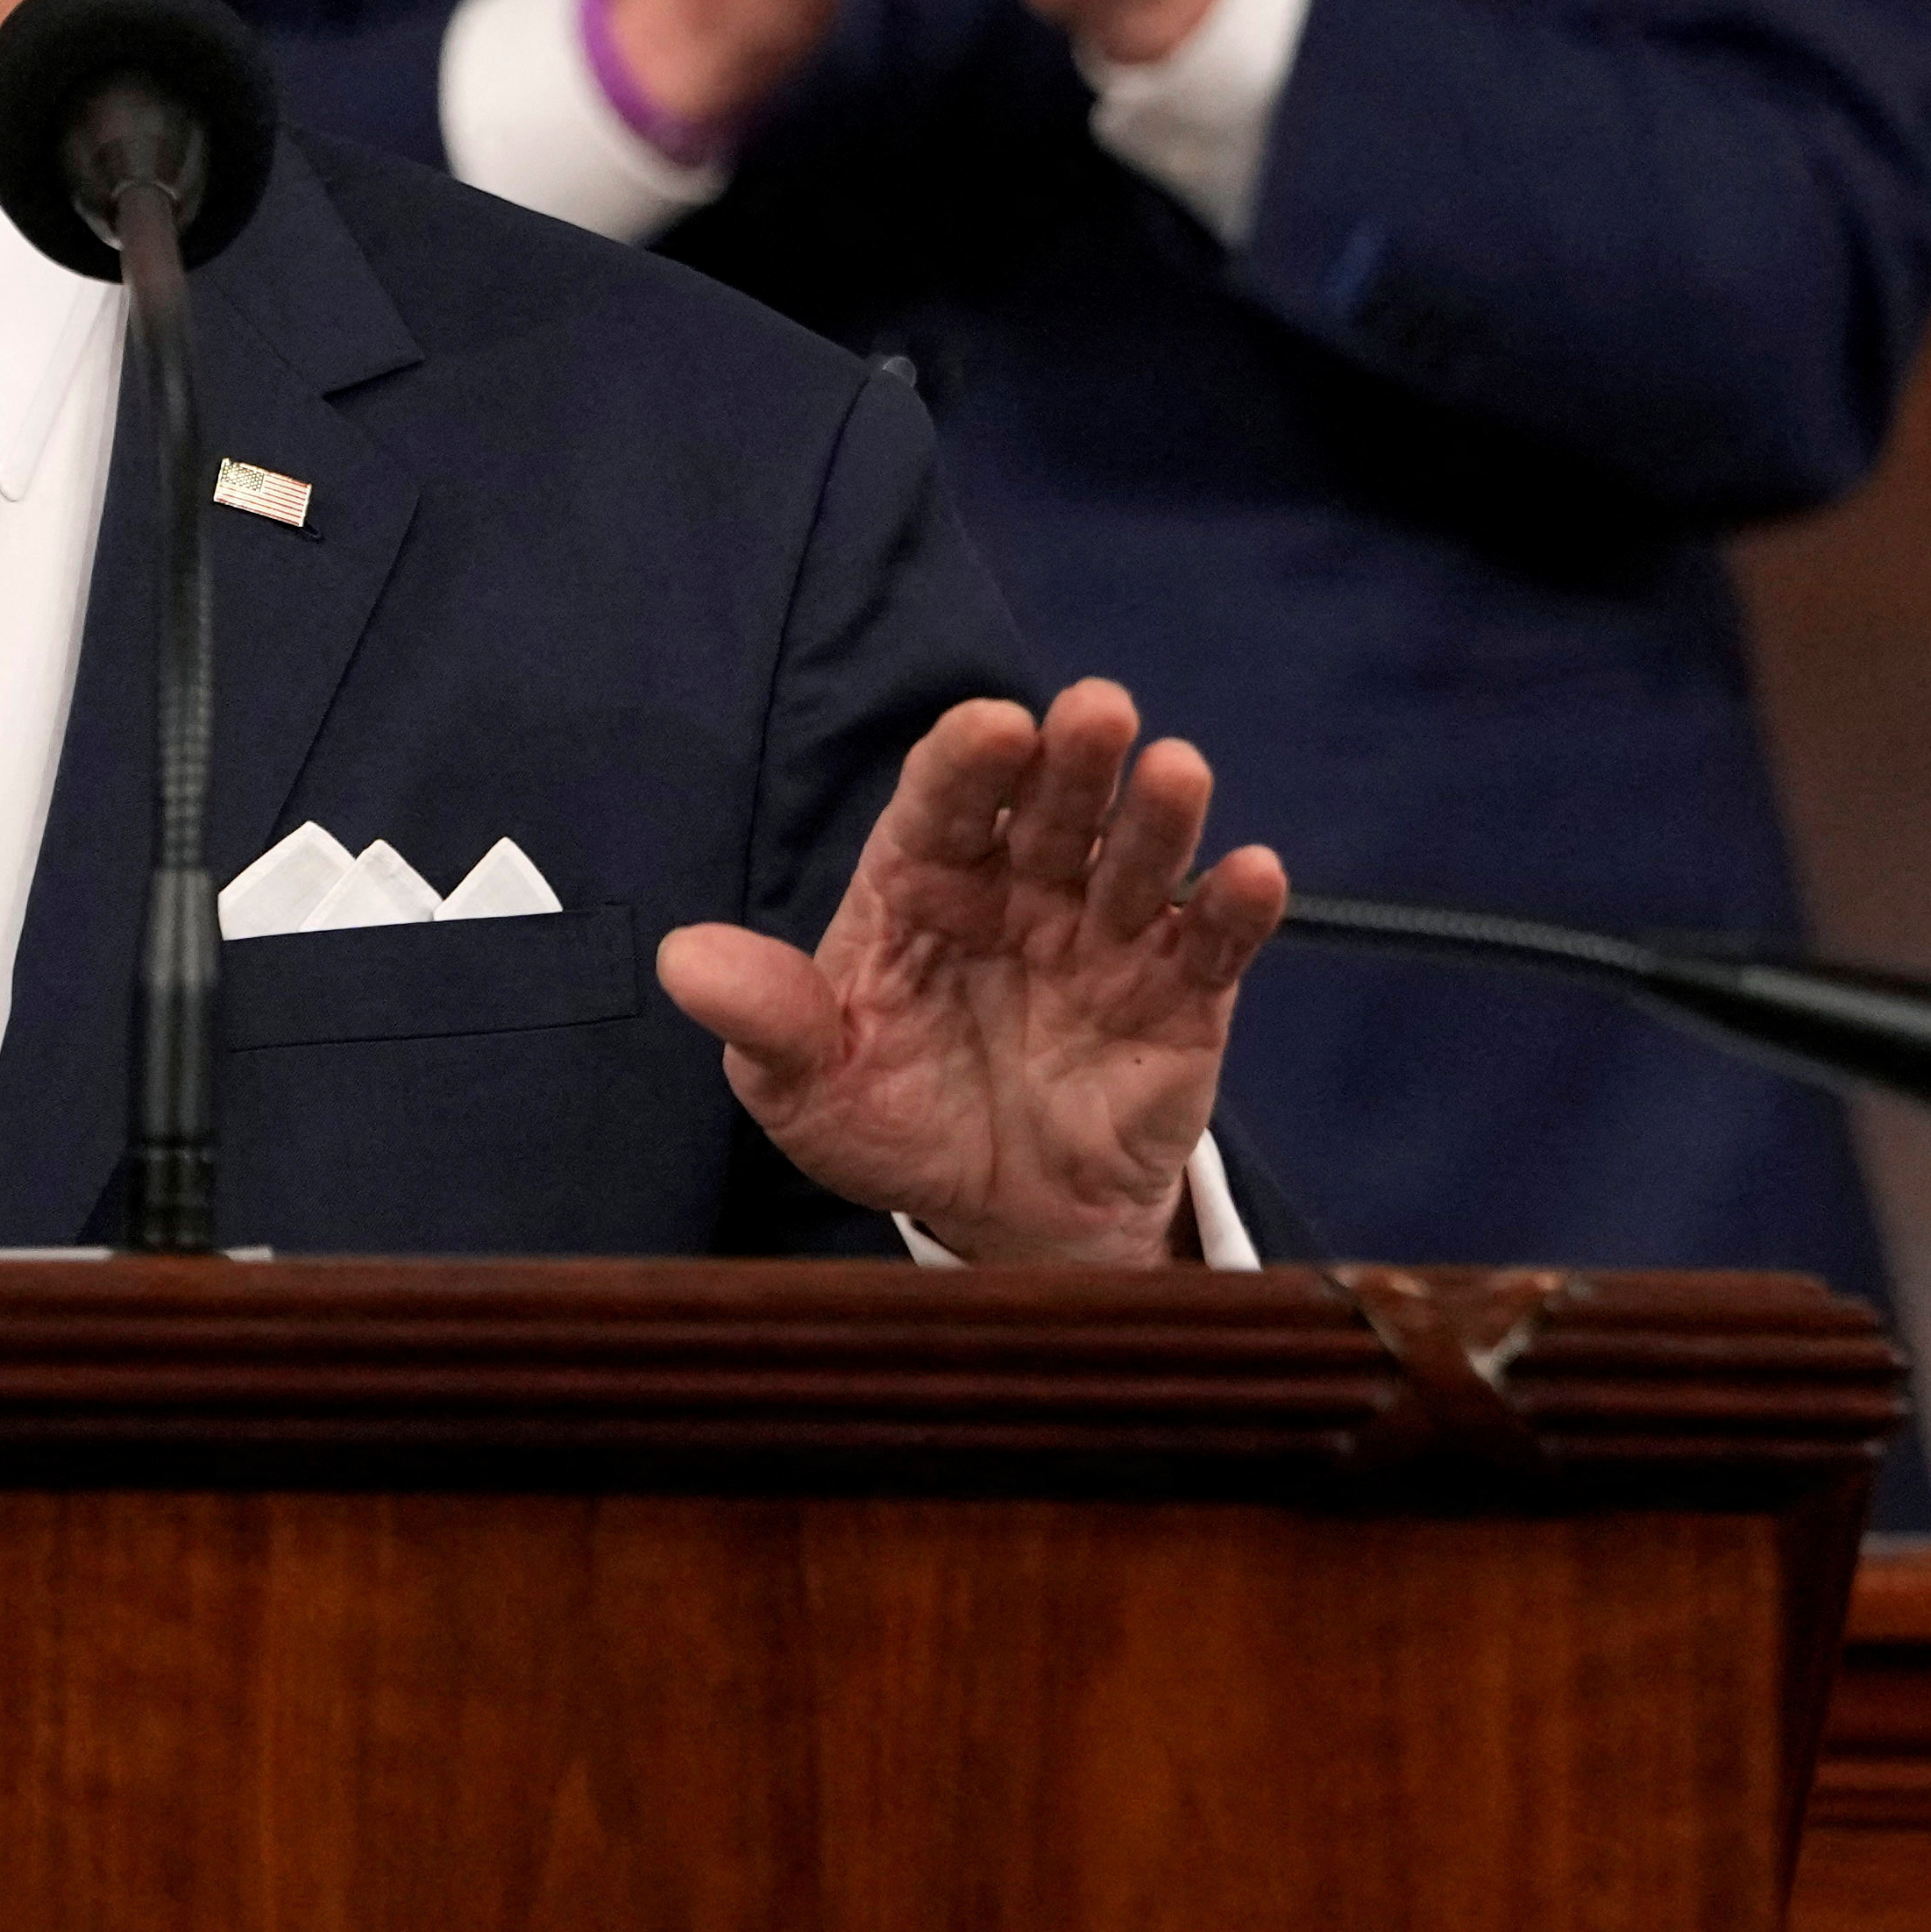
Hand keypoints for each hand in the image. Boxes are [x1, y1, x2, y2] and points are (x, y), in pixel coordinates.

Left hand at [660, 678, 1284, 1266]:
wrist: (993, 1220)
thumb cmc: (893, 1119)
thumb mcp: (807, 1083)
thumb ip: (763, 1018)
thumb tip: (681, 959)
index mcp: (925, 883)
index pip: (943, 802)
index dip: (967, 760)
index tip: (989, 726)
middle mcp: (1021, 889)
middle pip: (1050, 808)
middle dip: (1075, 758)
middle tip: (1095, 711)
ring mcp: (1105, 938)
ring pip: (1137, 857)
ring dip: (1160, 813)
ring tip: (1178, 771)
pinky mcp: (1180, 1001)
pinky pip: (1209, 945)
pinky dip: (1233, 908)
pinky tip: (1250, 873)